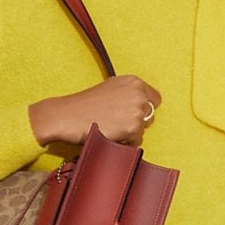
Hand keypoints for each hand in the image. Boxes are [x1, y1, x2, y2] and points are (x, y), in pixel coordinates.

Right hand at [28, 75, 161, 146]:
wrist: (68, 116)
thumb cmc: (85, 104)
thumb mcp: (110, 88)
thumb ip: (128, 93)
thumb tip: (143, 103)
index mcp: (134, 82)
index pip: (155, 99)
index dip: (143, 108)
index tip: (130, 114)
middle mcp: (139, 94)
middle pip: (150, 116)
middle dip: (137, 121)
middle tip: (116, 122)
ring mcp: (137, 111)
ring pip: (143, 130)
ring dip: (130, 133)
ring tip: (111, 128)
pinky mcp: (133, 127)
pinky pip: (136, 142)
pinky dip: (125, 143)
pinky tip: (110, 135)